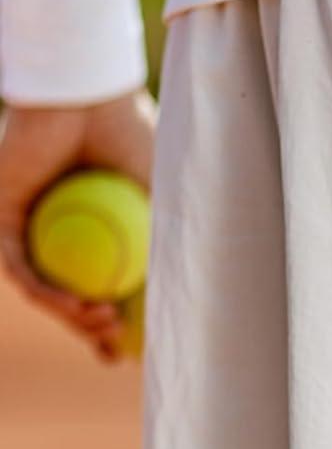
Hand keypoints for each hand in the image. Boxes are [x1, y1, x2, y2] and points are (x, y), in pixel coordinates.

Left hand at [0, 89, 155, 360]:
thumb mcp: (165, 203)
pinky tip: (76, 306)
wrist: (91, 97)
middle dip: (91, 329)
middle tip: (116, 345)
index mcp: (95, 222)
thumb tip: (194, 301)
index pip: (102, 281)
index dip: (116, 323)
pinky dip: (48, 292)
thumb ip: (172, 246)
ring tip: (104, 326)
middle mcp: (56, 226)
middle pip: (71, 292)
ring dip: (71, 316)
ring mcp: (24, 223)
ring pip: (43, 286)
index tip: (132, 351)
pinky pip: (20, 266)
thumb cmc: (135, 139)